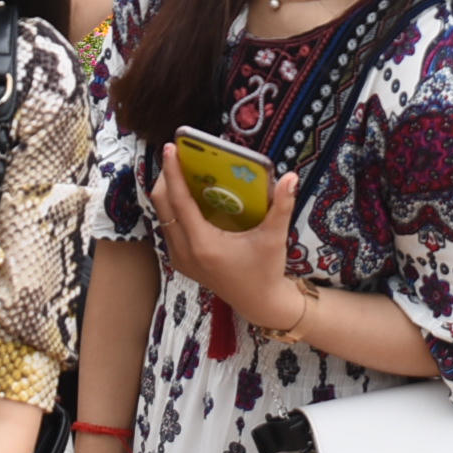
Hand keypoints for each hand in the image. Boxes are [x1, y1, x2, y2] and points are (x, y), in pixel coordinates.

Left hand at [149, 161, 303, 330]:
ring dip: (167, 192)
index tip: (169, 149)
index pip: (179, 201)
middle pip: (162, 206)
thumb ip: (282, 206)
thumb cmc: (266, 270)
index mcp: (203, 244)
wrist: (258, 303)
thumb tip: (290, 176)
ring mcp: (180, 259)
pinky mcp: (181, 262)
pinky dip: (172, 208)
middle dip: (167, 178)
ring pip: (162, 216)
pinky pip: (167, 227)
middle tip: (178, 156)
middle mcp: (185, 252)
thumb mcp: (274, 238)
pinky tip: (186, 195)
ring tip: (181, 171)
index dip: (173, 173)